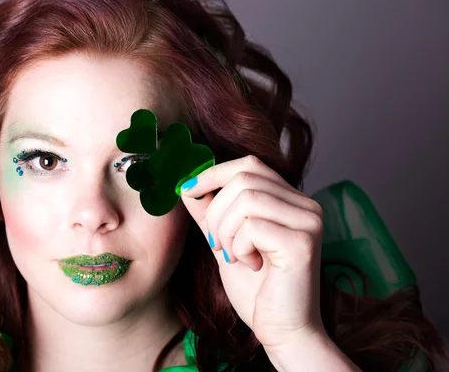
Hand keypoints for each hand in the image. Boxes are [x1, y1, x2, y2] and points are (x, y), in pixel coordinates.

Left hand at [179, 155, 326, 349]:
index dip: (213, 173)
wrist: (281, 331)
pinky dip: (238, 246)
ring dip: (225, 230)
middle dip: (215, 210)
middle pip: (244, 177)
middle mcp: (306, 205)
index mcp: (290, 201)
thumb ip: (210, 214)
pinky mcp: (302, 242)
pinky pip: (252, 225)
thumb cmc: (256, 290)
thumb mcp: (225, 243)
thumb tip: (188, 185)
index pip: (249, 165)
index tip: (187, 190)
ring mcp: (308, 221)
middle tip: (216, 244)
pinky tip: (250, 265)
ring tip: (233, 256)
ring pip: (246, 198)